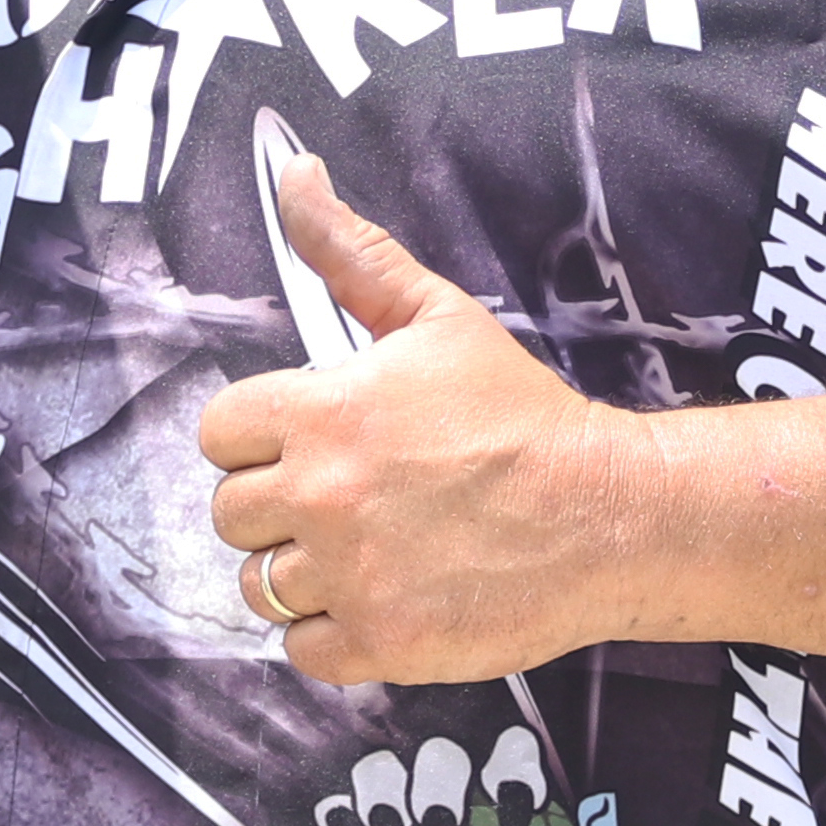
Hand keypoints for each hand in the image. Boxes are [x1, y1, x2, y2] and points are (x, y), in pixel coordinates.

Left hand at [202, 157, 660, 686]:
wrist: (607, 514)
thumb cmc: (523, 415)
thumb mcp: (438, 316)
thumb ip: (353, 253)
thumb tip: (294, 176)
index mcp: (323, 412)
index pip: (219, 433)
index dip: (259, 436)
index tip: (306, 441)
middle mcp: (322, 496)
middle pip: (230, 513)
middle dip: (277, 503)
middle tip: (344, 497)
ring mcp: (348, 576)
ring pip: (259, 585)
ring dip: (300, 571)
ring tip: (362, 549)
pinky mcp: (379, 642)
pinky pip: (301, 649)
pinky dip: (331, 632)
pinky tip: (378, 597)